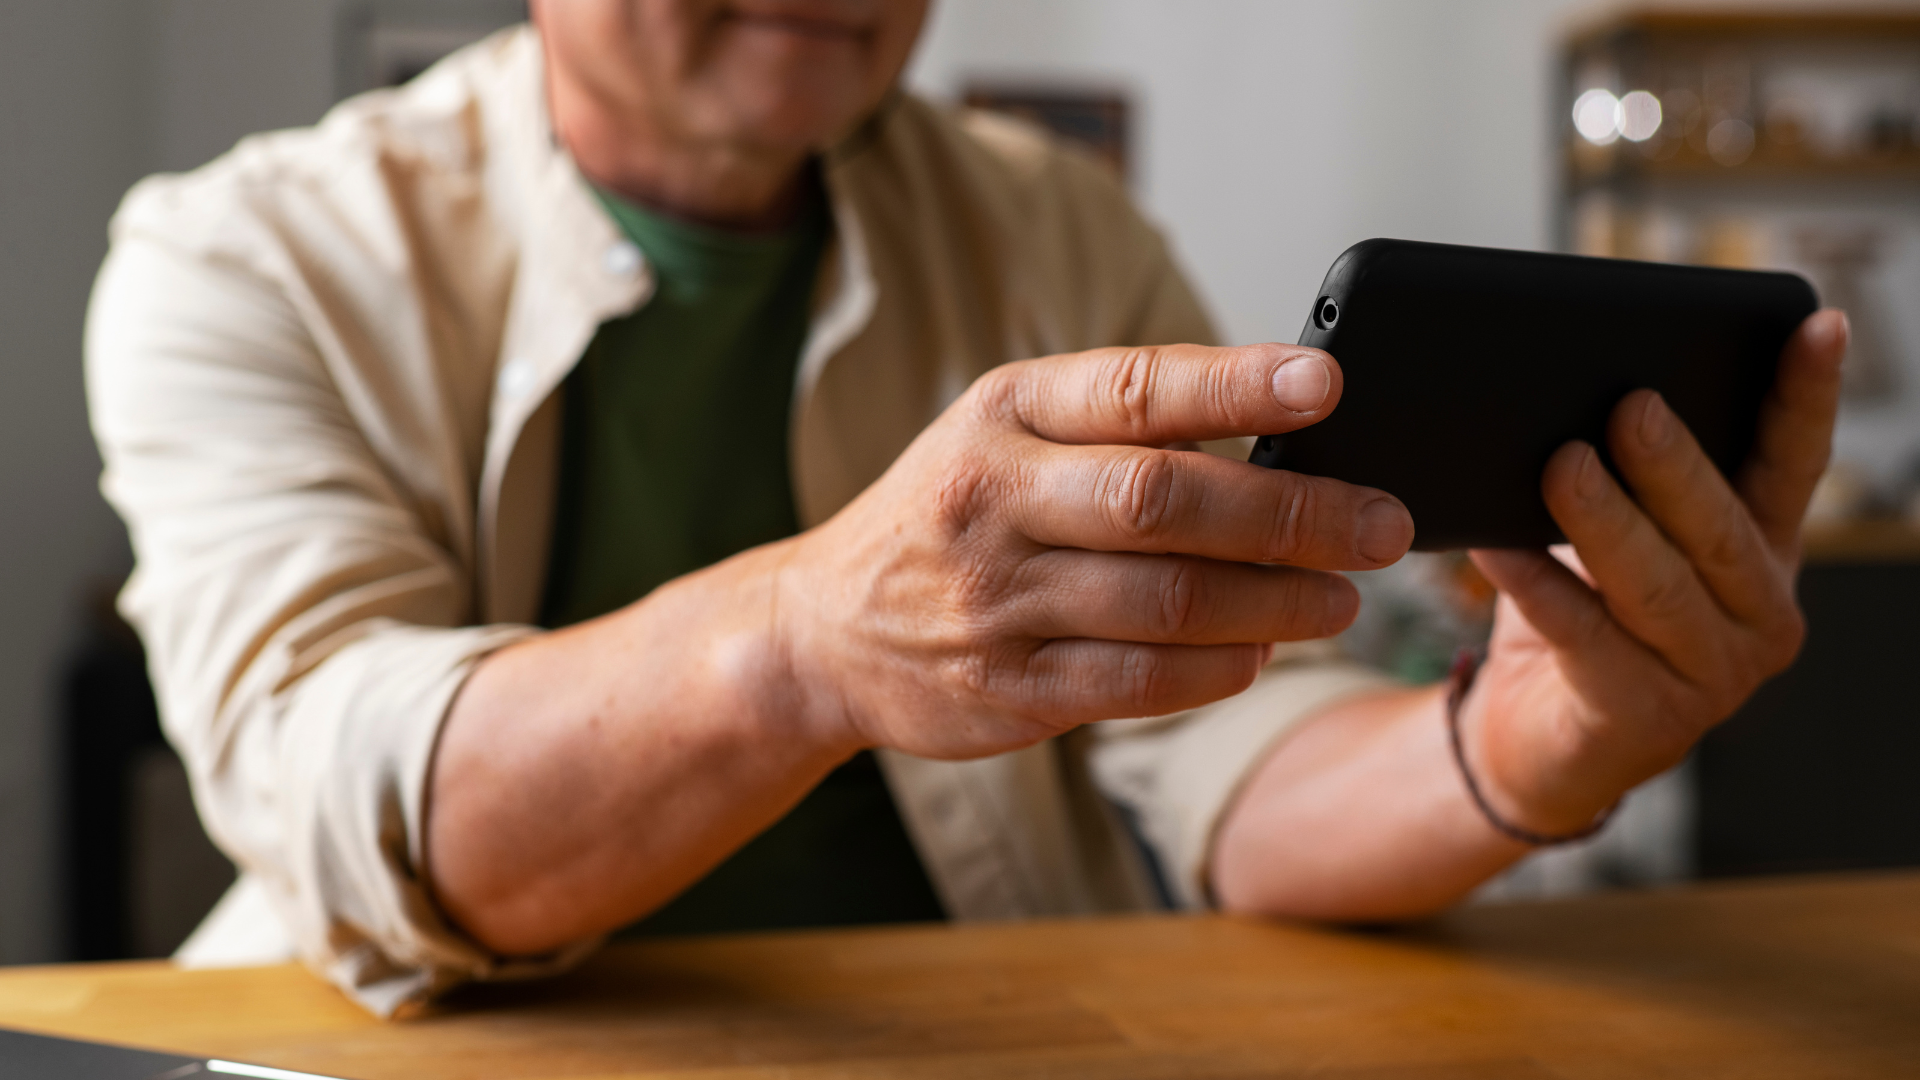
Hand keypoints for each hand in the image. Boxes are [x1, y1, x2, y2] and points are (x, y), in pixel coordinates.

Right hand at [772, 342, 1414, 760]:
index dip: (1236, 383)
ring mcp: (995, 599)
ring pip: (1167, 601)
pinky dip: (1216, 669)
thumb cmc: (949, 514)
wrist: (823, 629)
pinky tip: (1260, 653)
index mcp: (1001, 413)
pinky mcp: (1007, 686)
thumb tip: (1277, 430)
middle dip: (1293, 514)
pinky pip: (1138, 679)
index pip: (1134, 388)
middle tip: (1382, 523)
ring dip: (1275, 601)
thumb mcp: (1002, 436)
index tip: (1326, 383)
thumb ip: (1116, 427)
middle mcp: (991, 498)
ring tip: (1341, 597)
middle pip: (1166, 501)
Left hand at [1462, 310, 1849, 833]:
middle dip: (1674, 464)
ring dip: (1604, 521)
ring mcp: (1713, 673)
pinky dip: (1537, 583)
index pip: (1793, 462)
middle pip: (1718, 526)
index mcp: (1760, 549)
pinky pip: (1584, 634)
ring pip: (1656, 583)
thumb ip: (1618, 478)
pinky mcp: (1646, 717)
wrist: (1529, 735)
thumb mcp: (1607, 537)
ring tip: (1561, 466)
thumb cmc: (1573, 612)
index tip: (1819, 326)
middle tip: (1630, 406)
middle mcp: (1757, 611)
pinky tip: (1496, 545)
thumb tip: (1572, 393)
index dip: (1808, 394)